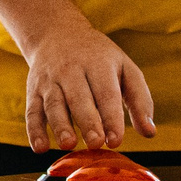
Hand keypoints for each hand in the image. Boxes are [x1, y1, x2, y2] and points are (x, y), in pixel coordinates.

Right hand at [21, 23, 154, 151]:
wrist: (57, 32)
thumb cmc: (98, 57)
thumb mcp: (125, 68)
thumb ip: (140, 100)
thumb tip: (149, 132)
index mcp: (98, 64)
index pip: (106, 93)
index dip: (111, 117)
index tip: (116, 140)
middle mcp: (72, 70)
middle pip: (79, 98)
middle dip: (87, 121)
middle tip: (96, 143)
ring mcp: (50, 81)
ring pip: (54, 104)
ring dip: (60, 125)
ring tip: (68, 144)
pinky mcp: (34, 91)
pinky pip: (32, 111)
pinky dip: (34, 130)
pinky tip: (41, 147)